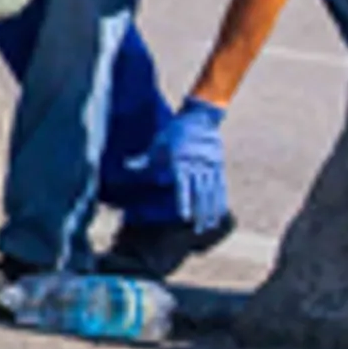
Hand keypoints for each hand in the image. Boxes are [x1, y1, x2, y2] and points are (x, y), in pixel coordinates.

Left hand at [151, 98, 229, 218]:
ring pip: (211, 192)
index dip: (184, 201)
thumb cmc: (174, 132)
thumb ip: (144, 158)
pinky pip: (221, 186)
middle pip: (199, 193)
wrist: (199, 118)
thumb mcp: (158, 142)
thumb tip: (126, 165)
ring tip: (208, 227)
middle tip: (197, 230)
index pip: (182, 185)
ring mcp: (210, 166)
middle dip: (199, 213)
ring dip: (210, 211)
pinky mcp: (219, 166)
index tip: (184, 217)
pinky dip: (220, 201)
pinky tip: (219, 215)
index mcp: (180, 161)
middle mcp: (197, 165)